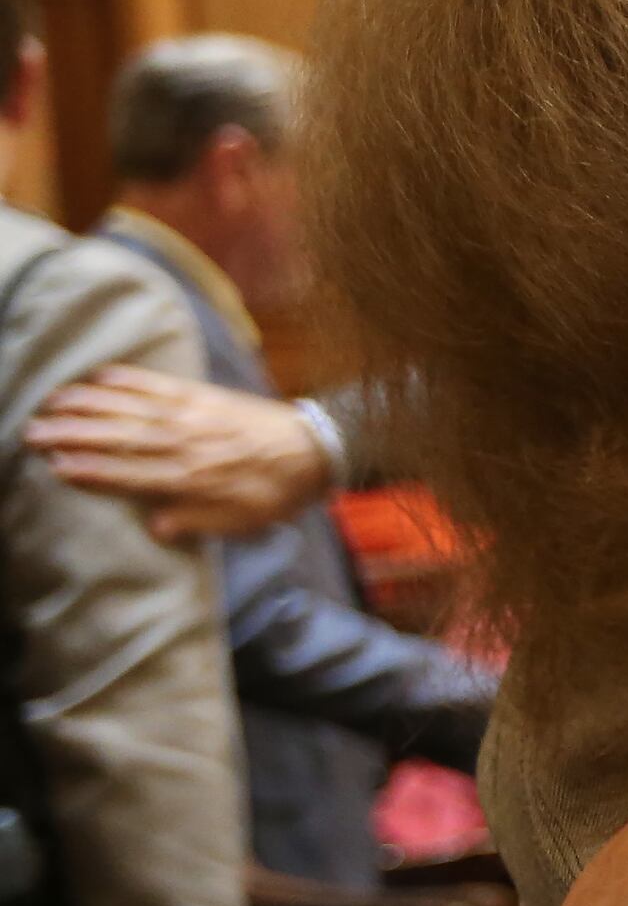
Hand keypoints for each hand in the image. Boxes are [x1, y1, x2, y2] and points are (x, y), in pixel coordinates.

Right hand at [24, 366, 332, 539]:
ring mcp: (192, 414)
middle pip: (119, 437)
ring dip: (88, 404)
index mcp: (193, 479)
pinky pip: (157, 384)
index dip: (93, 471)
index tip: (57, 468)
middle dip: (74, 435)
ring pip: (130, 407)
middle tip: (33, 433)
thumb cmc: (275, 492)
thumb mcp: (242, 522)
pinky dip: (127, 379)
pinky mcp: (202, 394)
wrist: (315, 450)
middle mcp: (186, 443)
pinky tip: (98, 377)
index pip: (131, 474)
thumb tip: (153, 527)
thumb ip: (197, 522)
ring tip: (50, 404)